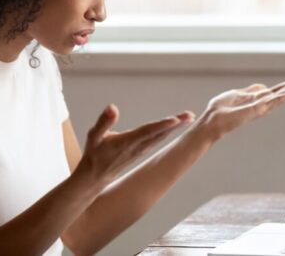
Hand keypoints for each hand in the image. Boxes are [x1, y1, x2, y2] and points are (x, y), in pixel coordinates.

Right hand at [75, 104, 194, 185]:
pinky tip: (174, 126)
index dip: (161, 125)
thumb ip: (104, 122)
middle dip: (175, 125)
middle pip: (159, 134)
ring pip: (160, 137)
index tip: (175, 120)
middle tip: (190, 116)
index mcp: (126, 142)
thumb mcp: (94, 136)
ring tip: (188, 118)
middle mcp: (137, 147)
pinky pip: (157, 139)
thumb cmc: (94, 154)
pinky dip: (167, 131)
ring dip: (175, 127)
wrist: (95, 176)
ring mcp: (140, 150)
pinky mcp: (141, 151)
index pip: (147, 131)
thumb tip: (112, 107)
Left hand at [200, 73, 284, 138]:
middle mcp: (266, 102)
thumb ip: (250, 91)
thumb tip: (262, 87)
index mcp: (261, 98)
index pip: (284, 88)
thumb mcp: (236, 94)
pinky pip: (276, 100)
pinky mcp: (258, 108)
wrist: (211, 121)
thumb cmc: (220, 110)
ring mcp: (264, 106)